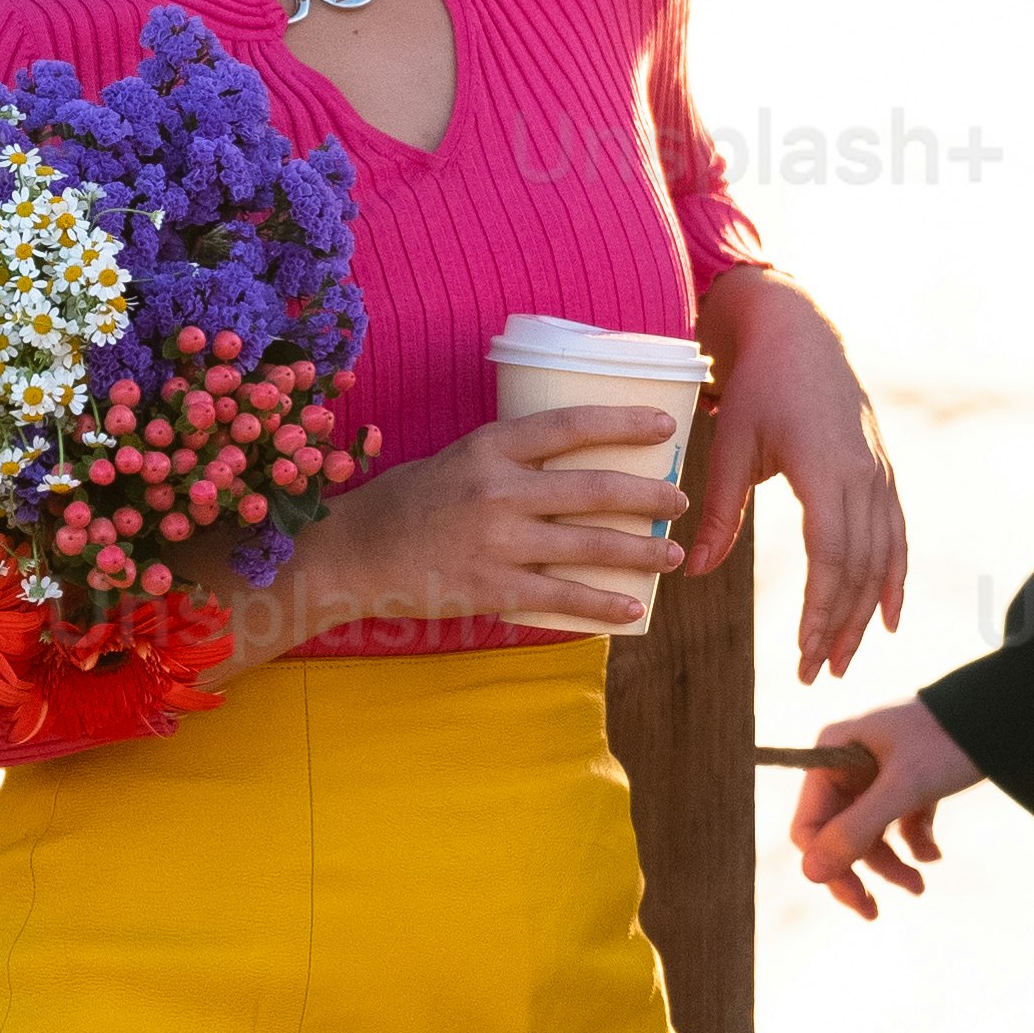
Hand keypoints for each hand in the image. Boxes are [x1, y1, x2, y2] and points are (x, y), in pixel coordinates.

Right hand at [267, 402, 678, 647]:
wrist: (354, 555)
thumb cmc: (407, 501)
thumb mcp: (457, 459)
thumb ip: (508, 460)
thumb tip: (568, 459)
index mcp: (490, 447)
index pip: (570, 425)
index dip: (623, 423)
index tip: (664, 425)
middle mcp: (499, 490)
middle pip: (594, 488)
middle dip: (649, 496)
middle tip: (679, 501)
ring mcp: (498, 542)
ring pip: (589, 545)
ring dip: (641, 551)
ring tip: (672, 554)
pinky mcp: (492, 588)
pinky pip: (562, 597)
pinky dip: (603, 604)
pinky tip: (632, 609)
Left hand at [685, 274, 910, 677]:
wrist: (799, 333)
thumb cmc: (758, 386)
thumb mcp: (730, 445)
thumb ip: (719, 510)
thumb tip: (695, 571)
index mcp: (825, 468)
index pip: (832, 555)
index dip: (821, 608)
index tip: (803, 651)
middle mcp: (863, 475)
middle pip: (860, 568)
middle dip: (839, 625)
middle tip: (814, 673)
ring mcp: (878, 475)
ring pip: (881, 558)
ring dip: (863, 613)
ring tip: (841, 659)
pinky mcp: (881, 474)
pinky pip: (895, 536)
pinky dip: (893, 580)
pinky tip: (887, 619)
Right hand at [789, 698, 978, 914]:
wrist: (1007, 715)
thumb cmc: (950, 741)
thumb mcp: (904, 788)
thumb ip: (855, 830)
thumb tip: (809, 874)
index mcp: (833, 755)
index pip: (809, 824)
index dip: (827, 864)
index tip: (856, 896)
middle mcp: (848, 765)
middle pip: (837, 836)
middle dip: (860, 871)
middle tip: (873, 912)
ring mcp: (878, 774)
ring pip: (870, 836)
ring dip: (892, 865)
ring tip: (920, 884)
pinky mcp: (908, 783)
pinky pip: (899, 826)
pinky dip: (915, 845)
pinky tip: (934, 854)